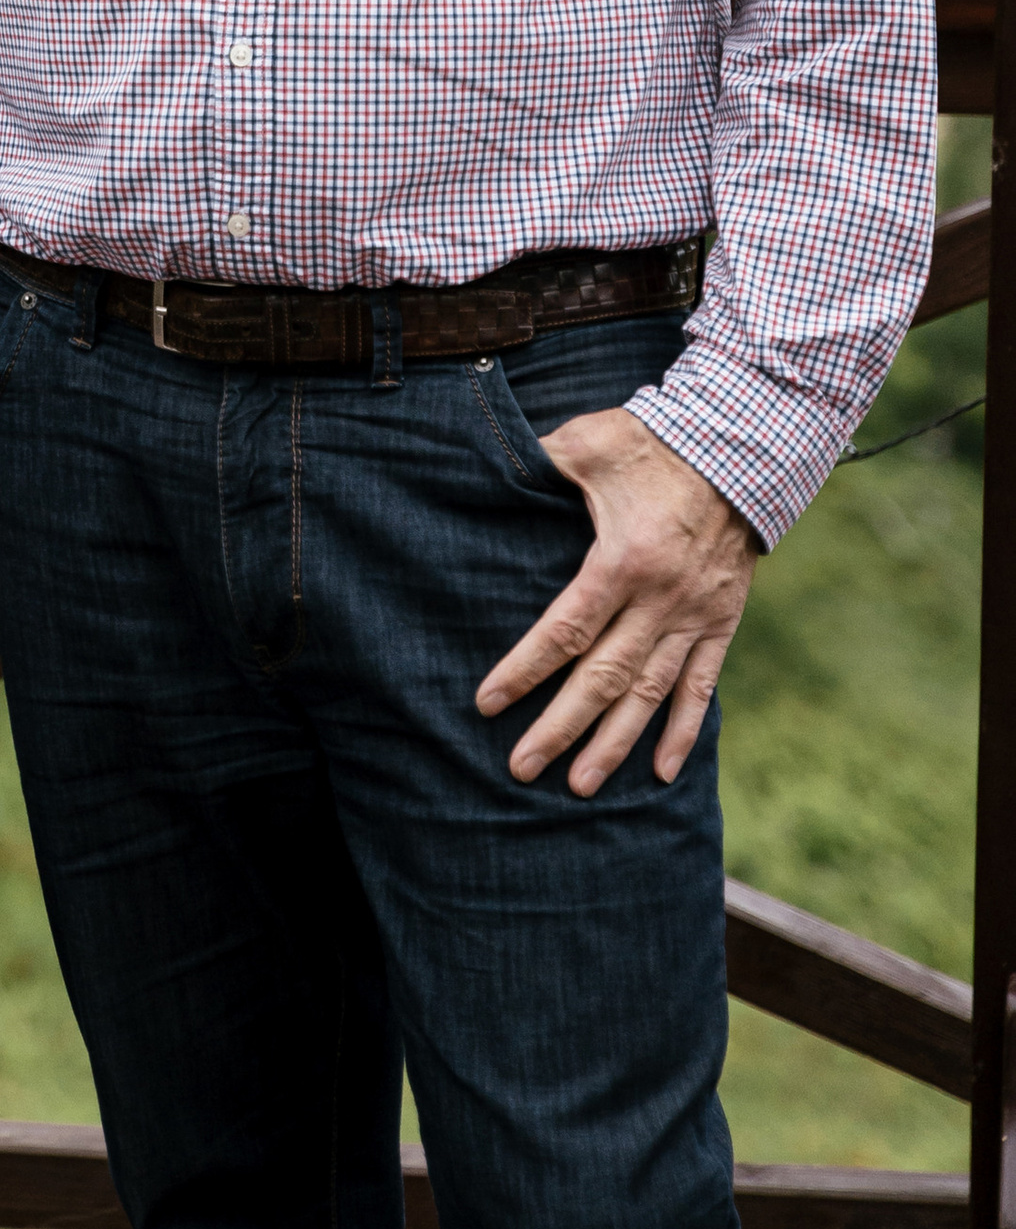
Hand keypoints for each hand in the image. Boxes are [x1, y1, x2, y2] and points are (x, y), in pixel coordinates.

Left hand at [475, 404, 757, 796]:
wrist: (741, 446)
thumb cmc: (653, 442)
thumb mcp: (587, 443)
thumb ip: (539, 463)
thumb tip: (488, 465)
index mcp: (622, 560)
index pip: (564, 631)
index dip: (524, 670)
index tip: (487, 703)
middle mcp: (660, 600)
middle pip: (602, 678)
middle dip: (559, 727)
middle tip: (521, 767)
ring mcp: (695, 616)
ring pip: (649, 694)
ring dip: (614, 743)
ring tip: (580, 786)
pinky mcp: (722, 621)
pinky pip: (702, 686)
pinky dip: (683, 732)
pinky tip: (662, 772)